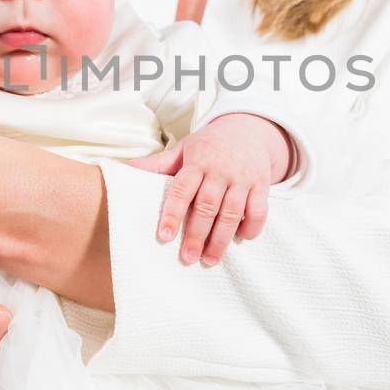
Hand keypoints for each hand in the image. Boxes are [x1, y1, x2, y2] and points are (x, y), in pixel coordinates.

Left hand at [129, 113, 290, 266]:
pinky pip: (259, 210)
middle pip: (207, 206)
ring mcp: (242, 178)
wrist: (247, 128)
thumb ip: (159, 163)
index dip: (173, 214)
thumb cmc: (209, 146)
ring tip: (210, 260)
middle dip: (197, 235)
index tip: (165, 236)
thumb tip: (128, 169)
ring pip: (232, 212)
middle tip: (187, 259)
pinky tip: (241, 240)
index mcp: (197, 162)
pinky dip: (252, 227)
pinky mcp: (261, 185)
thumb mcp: (184, 149)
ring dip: (221, 239)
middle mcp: (220, 170)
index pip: (182, 190)